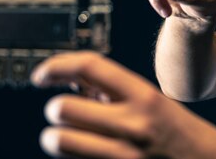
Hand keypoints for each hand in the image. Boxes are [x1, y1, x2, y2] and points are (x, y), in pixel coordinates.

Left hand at [31, 51, 215, 158]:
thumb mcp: (150, 100)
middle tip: (60, 112)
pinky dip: (73, 158)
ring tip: (64, 137)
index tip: (41, 75)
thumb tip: (68, 82)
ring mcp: (125, 156)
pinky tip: (84, 153)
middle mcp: (133, 123)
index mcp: (143, 95)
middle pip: (63, 107)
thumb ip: (112, 90)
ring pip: (60, 141)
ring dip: (55, 138)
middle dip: (55, 109)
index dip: (57, 66)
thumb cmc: (175, 130)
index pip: (90, 66)